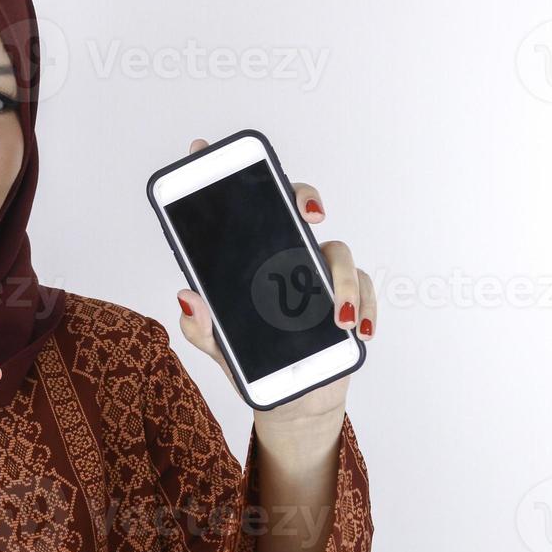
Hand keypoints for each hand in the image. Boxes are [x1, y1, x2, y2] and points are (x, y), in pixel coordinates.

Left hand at [173, 137, 375, 427]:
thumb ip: (201, 327)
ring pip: (338, 252)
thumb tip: (187, 296)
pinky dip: (363, 308)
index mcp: (253, 262)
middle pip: (299, 209)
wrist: (290, 402)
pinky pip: (364, 291)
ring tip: (338, 316)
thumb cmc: (254, 363)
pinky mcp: (348, 302)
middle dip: (304, 198)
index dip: (229, 177)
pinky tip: (356, 329)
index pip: (246, 210)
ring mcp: (320, 278)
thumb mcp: (219, 347)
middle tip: (309, 213)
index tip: (204, 149)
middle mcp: (288, 259)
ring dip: (343, 280)